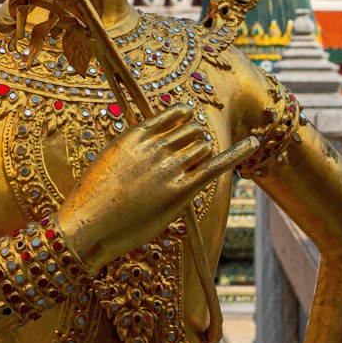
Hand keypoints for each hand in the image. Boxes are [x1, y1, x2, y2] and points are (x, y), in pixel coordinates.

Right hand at [56, 104, 259, 272]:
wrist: (87, 226)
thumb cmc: (94, 198)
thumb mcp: (110, 160)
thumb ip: (134, 146)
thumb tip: (156, 140)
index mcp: (135, 134)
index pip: (173, 115)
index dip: (185, 119)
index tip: (191, 120)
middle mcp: (155, 147)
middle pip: (192, 132)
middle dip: (193, 142)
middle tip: (183, 162)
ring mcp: (169, 169)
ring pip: (202, 148)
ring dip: (201, 157)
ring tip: (182, 176)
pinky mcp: (180, 192)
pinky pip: (215, 166)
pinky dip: (237, 153)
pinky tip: (254, 142)